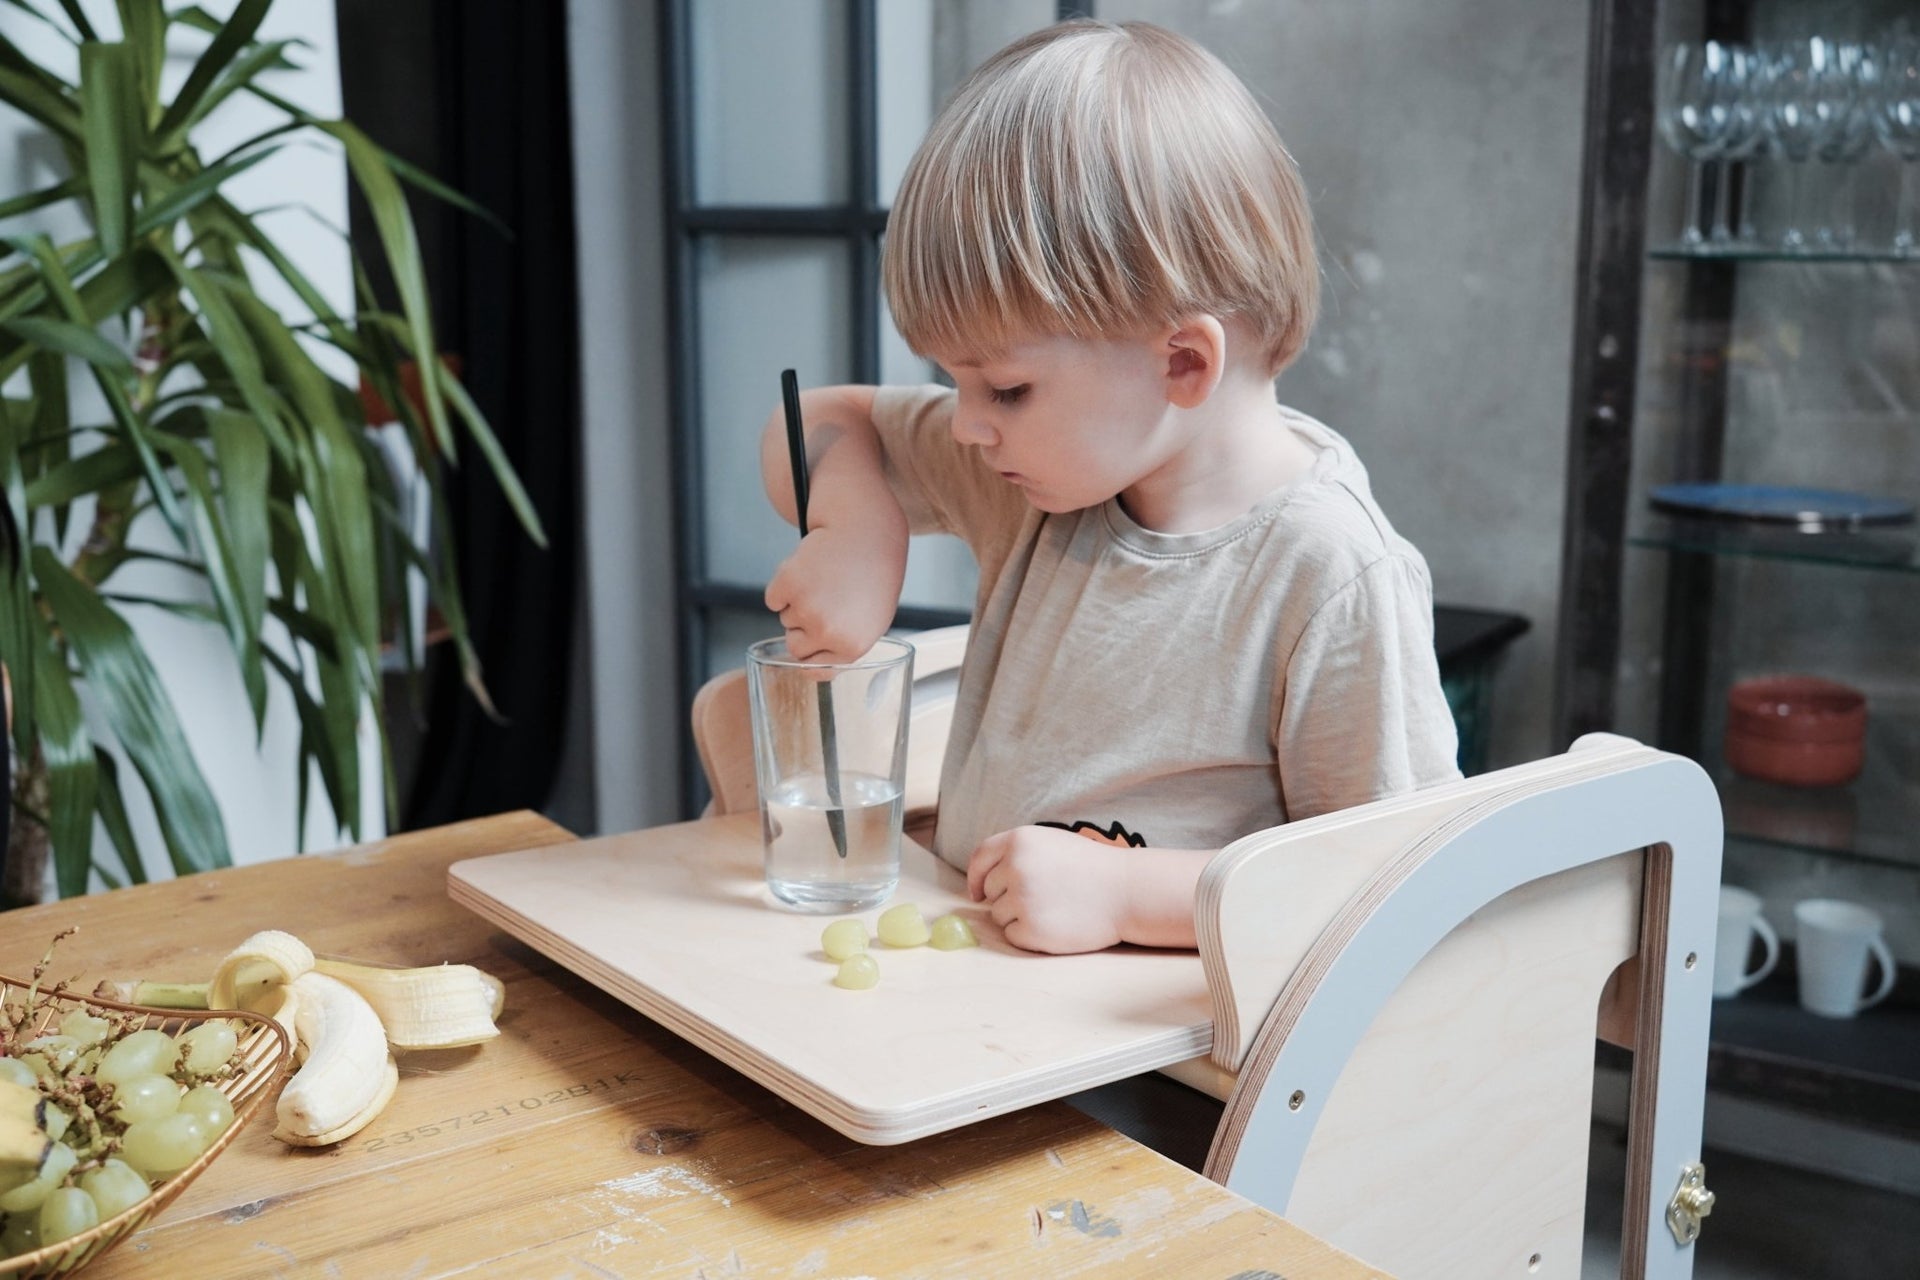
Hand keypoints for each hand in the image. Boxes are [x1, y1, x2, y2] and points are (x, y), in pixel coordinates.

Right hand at [764, 523, 902, 665]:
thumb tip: (811, 669)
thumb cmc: (872, 577)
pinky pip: (774, 599)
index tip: (815, 637)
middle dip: (803, 627)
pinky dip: (784, 586)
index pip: (815, 669)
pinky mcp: (787, 584)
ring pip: (786, 619)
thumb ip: (843, 646)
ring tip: (825, 580)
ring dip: (798, 601)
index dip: (812, 652)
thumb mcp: (870, 621)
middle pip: (794, 645)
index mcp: (852, 647)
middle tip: (826, 600)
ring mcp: (806, 608)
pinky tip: (808, 570)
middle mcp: (828, 632)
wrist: (866, 532)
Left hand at [966, 826, 1130, 953]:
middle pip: (989, 891)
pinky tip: (1056, 924)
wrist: (1126, 892)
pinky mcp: (1031, 929)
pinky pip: (1013, 935)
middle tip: (1042, 897)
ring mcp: (1022, 899)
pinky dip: (1028, 935)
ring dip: (1018, 917)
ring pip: (998, 915)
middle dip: (1006, 897)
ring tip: (1053, 908)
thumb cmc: (1090, 868)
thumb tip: (980, 883)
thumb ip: (1015, 854)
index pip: (979, 859)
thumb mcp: (1050, 843)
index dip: (975, 877)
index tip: (977, 892)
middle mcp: (1015, 867)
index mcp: (1020, 840)